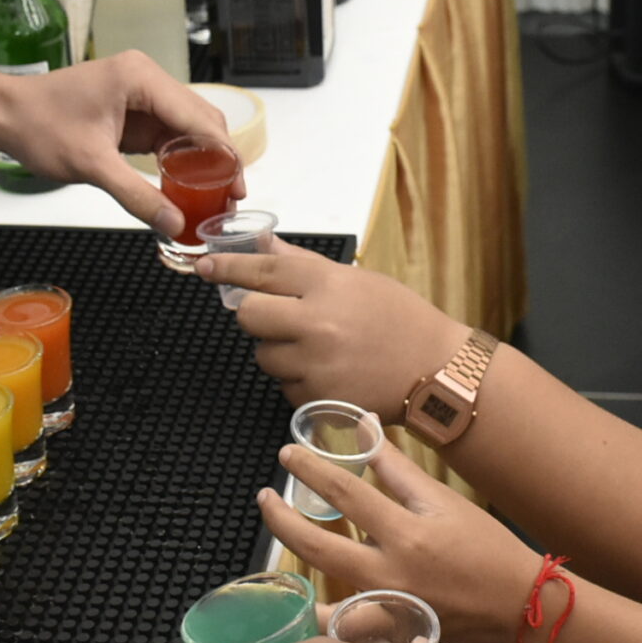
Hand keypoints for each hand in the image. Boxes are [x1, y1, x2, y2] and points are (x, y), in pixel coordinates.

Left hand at [0, 51, 234, 237]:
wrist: (4, 114)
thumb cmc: (38, 126)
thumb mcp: (91, 165)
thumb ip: (136, 194)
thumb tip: (173, 222)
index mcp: (140, 79)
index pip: (198, 117)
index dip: (223, 154)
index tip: (237, 186)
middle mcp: (146, 79)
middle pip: (200, 120)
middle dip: (218, 158)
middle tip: (231, 196)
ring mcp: (140, 95)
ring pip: (187, 128)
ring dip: (201, 160)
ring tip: (215, 195)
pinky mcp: (131, 112)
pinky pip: (166, 135)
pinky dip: (179, 159)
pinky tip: (187, 185)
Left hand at [197, 240, 467, 413]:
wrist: (436, 372)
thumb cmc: (400, 319)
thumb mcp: (357, 280)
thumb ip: (304, 266)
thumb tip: (264, 244)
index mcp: (328, 285)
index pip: (263, 270)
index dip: (228, 268)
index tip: (205, 267)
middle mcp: (317, 323)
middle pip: (249, 316)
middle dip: (255, 316)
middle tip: (277, 317)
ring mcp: (315, 364)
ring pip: (264, 356)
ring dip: (278, 352)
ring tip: (315, 349)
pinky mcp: (318, 398)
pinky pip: (285, 387)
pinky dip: (297, 381)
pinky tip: (328, 372)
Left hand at [257, 443, 541, 642]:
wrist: (520, 604)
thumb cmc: (486, 547)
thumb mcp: (444, 502)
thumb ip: (399, 469)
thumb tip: (364, 429)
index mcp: (406, 534)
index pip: (345, 494)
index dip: (310, 470)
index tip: (286, 455)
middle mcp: (391, 575)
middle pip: (318, 548)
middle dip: (282, 520)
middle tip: (265, 499)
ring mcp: (391, 612)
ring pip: (325, 606)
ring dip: (296, 584)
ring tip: (275, 564)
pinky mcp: (396, 639)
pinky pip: (351, 640)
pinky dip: (331, 630)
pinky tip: (313, 617)